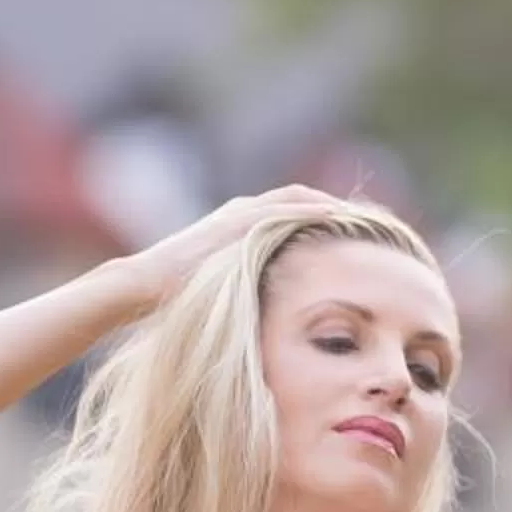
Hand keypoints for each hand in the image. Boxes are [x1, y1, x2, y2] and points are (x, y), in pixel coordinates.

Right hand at [127, 186, 342, 314]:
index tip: (349, 231)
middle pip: (299, 199)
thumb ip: (245, 289)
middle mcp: (242, 211)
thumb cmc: (175, 297)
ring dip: (328, 204)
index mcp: (239, 225)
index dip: (320, 217)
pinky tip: (337, 216)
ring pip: (296, 198)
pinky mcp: (238, 220)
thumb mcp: (221, 290)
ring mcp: (240, 213)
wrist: (144, 286)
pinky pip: (285, 207)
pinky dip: (312, 208)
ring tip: (360, 216)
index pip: (290, 212)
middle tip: (366, 220)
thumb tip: (265, 313)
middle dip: (331, 207)